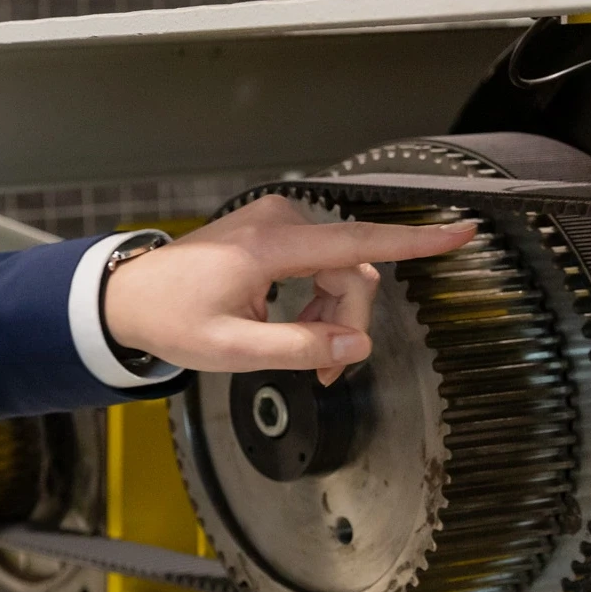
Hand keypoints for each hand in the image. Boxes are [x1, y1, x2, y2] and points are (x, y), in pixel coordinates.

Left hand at [103, 194, 475, 383]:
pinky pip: (320, 264)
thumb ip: (299, 347)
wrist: (127, 296)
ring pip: (339, 271)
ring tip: (305, 355)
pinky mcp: (273, 231)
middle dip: (346, 323)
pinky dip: (318, 299)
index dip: (415, 242)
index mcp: (271, 246)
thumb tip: (356, 345)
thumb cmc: (170, 318)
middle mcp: (279, 222)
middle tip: (324, 370)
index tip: (463, 230)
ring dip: (333, 315)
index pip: (359, 242)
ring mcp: (276, 222)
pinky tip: (294, 327)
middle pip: (352, 271)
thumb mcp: (232, 349)